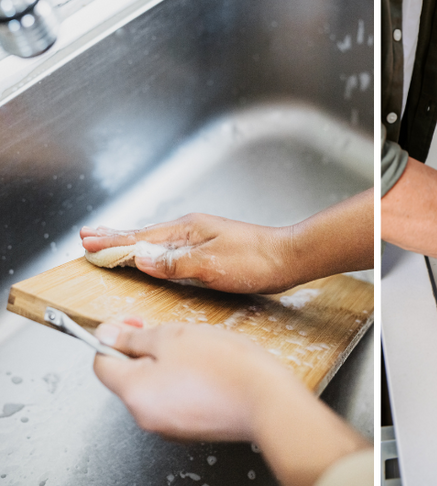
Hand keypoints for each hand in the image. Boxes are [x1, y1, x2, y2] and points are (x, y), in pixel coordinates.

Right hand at [81, 213, 293, 293]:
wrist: (290, 258)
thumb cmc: (256, 261)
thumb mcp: (211, 265)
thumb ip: (173, 263)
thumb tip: (138, 258)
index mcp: (187, 230)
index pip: (141, 238)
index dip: (113, 243)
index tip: (88, 243)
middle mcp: (191, 230)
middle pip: (145, 234)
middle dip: (116, 236)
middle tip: (88, 237)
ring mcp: (202, 238)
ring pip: (157, 240)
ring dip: (132, 241)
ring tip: (111, 241)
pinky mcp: (211, 249)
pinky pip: (171, 248)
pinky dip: (153, 250)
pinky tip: (153, 254)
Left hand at [93, 319, 368, 485]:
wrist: (268, 400)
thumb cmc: (226, 367)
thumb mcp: (174, 336)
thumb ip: (134, 337)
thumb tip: (107, 336)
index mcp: (134, 392)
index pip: (102, 363)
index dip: (114, 337)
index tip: (133, 323)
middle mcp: (146, 416)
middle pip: (131, 377)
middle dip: (148, 351)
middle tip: (176, 334)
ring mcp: (171, 427)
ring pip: (157, 388)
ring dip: (170, 366)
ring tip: (200, 351)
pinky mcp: (194, 428)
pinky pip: (179, 401)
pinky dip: (188, 384)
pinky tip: (212, 371)